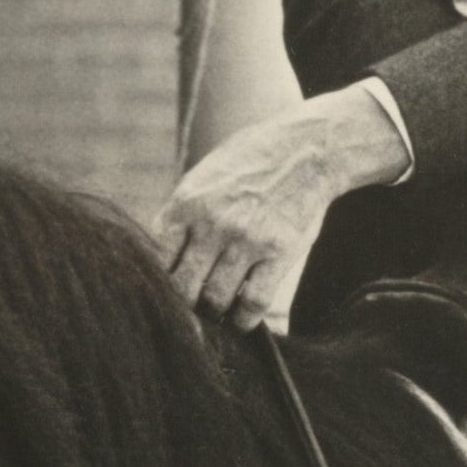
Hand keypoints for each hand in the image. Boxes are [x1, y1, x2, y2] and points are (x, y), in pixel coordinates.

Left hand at [151, 86, 408, 330]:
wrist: (308, 148)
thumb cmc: (252, 162)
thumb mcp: (205, 176)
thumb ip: (181, 214)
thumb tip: (159, 257)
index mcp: (187, 202)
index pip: (157, 260)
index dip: (160, 282)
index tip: (169, 290)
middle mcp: (213, 223)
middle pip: (183, 286)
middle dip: (185, 305)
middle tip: (192, 309)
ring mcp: (247, 239)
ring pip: (217, 299)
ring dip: (215, 313)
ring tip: (217, 313)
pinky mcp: (279, 252)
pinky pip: (254, 302)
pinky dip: (244, 319)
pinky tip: (242, 319)